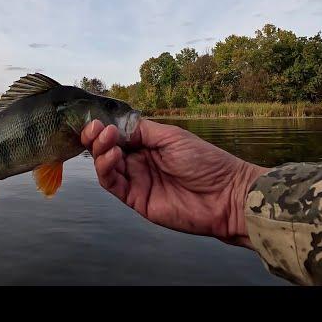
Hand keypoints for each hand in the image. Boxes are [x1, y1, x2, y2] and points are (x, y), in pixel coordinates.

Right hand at [81, 119, 269, 247]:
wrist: (225, 195)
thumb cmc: (205, 162)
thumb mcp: (171, 136)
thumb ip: (141, 130)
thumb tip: (115, 126)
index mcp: (148, 145)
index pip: (118, 135)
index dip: (105, 128)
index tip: (98, 121)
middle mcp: (139, 162)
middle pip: (107, 150)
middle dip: (96, 138)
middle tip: (96, 129)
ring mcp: (136, 181)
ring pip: (106, 167)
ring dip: (100, 152)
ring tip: (106, 140)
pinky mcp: (135, 200)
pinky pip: (112, 184)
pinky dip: (106, 170)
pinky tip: (112, 156)